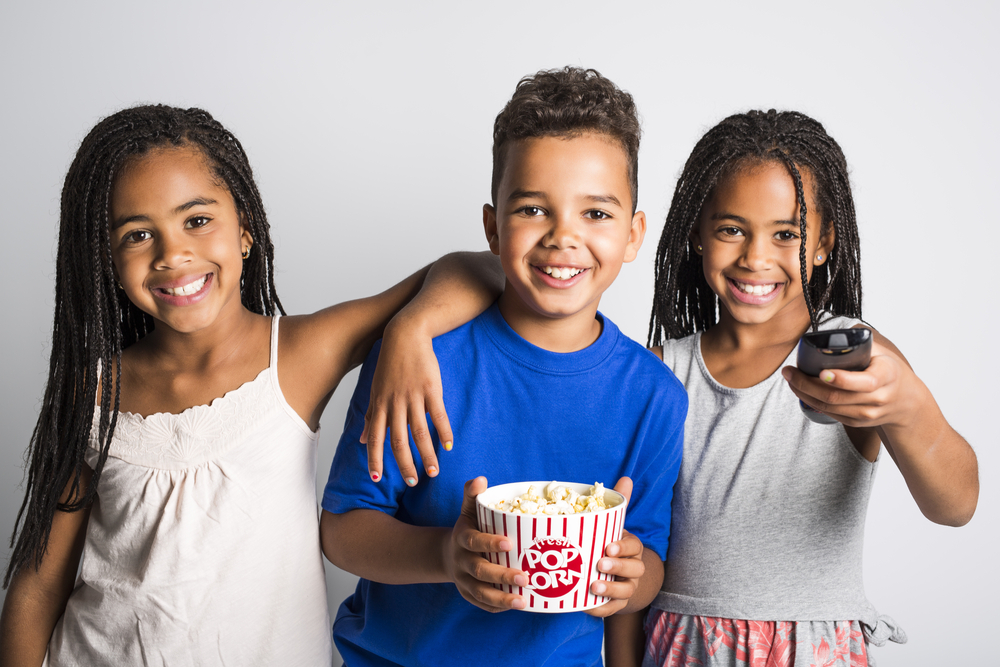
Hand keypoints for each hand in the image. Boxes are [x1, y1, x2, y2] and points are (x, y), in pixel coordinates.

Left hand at [361, 317, 453, 485]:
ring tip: (433, 472)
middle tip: (412, 482)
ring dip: (426, 454)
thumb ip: (371, 417)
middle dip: (405, 464)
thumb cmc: (390, 364)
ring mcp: (413, 396)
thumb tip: (363, 441)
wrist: (405, 335)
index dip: (375, 459)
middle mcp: (395, 404)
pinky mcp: (431, 389)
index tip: (377, 479)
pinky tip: (449, 446)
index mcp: (380, 406)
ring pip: (419, 432)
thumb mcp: (375, 390)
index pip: (376, 438)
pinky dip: (444, 431)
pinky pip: (438, 414)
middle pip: (399, 440)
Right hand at [443, 477, 526, 612]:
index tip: (510, 544)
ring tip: (522, 601)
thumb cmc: (468, 529)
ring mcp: (463, 580)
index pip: (473, 541)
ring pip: (480, 593)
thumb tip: (481, 479)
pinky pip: (482, 604)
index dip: (489, 543)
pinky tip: (516, 605)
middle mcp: (461, 561)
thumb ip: (472, 495)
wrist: (448, 555)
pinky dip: (497, 606)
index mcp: (462, 538)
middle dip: (501, 575)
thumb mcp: (467, 511)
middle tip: (525, 577)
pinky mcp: (468, 594)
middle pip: (479, 571)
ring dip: (501, 598)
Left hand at [585, 477, 644, 617]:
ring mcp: (627, 587)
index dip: (623, 547)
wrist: (618, 575)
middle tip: (599, 564)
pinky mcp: (616, 604)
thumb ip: (618, 505)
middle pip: (633, 569)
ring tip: (593, 586)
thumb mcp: (614, 526)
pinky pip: (612, 609)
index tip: (608, 546)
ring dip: (610, 589)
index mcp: (631, 547)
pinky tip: (586, 606)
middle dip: (617, 567)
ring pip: (625, 590)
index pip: (634, 546)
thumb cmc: (610, 544)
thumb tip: (626, 477)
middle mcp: (633, 569)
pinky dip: (601, 609)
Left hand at [781, 334, 926, 429]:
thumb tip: (832, 330)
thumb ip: (860, 341)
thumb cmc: (889, 370)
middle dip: (806, 384)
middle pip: (836, 396)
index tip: (820, 372)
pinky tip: (800, 390)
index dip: (840, 379)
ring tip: (790, 378)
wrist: (905, 401)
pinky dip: (811, 401)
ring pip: (828, 407)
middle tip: (789, 371)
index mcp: (887, 376)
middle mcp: (878, 398)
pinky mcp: (857, 422)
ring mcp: (867, 413)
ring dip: (803, 393)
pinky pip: (829, 413)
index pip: (864, 382)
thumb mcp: (883, 352)